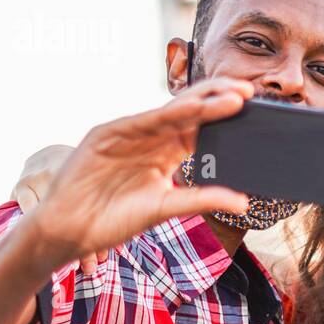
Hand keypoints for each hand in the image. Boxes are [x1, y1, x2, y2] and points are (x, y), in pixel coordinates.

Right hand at [24, 78, 253, 266]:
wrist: (67, 231)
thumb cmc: (113, 220)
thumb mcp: (164, 209)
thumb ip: (201, 199)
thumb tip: (243, 202)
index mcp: (166, 154)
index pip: (202, 129)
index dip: (226, 120)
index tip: (256, 113)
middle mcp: (150, 139)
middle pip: (190, 112)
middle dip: (219, 100)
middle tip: (251, 93)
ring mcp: (129, 133)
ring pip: (170, 111)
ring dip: (201, 103)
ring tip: (232, 97)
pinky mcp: (106, 134)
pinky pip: (142, 121)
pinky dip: (166, 114)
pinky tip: (192, 108)